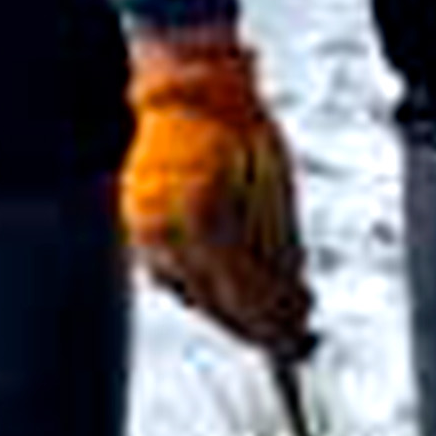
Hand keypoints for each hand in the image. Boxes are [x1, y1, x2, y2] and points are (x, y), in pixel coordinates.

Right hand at [117, 27, 311, 354]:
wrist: (189, 89)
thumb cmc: (240, 128)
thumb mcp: (277, 191)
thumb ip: (283, 254)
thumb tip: (296, 305)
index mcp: (205, 216)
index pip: (244, 294)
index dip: (274, 327)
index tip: (298, 346)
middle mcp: (167, 228)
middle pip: (216, 303)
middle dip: (255, 324)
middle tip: (290, 337)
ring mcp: (145, 228)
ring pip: (192, 294)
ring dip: (230, 307)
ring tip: (265, 309)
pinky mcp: (137, 226)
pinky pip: (172, 274)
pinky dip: (203, 284)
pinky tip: (227, 284)